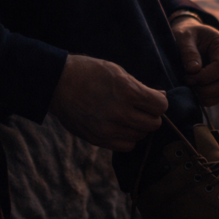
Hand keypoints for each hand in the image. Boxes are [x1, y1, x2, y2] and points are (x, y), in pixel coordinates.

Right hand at [49, 54, 168, 151]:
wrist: (57, 84)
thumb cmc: (89, 73)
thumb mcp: (118, 72)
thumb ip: (140, 87)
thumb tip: (161, 96)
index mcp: (127, 91)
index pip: (160, 106)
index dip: (159, 101)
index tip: (152, 98)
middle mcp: (119, 113)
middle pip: (153, 123)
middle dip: (150, 115)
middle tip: (140, 107)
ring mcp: (108, 129)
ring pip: (141, 136)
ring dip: (138, 127)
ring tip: (127, 115)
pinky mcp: (98, 139)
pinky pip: (126, 146)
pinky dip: (127, 138)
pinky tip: (120, 126)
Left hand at [171, 15, 218, 105]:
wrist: (190, 35)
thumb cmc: (186, 33)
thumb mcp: (183, 36)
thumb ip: (188, 51)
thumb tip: (194, 70)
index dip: (204, 76)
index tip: (188, 77)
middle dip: (205, 89)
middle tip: (187, 84)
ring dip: (206, 96)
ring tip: (190, 89)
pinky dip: (208, 99)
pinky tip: (194, 93)